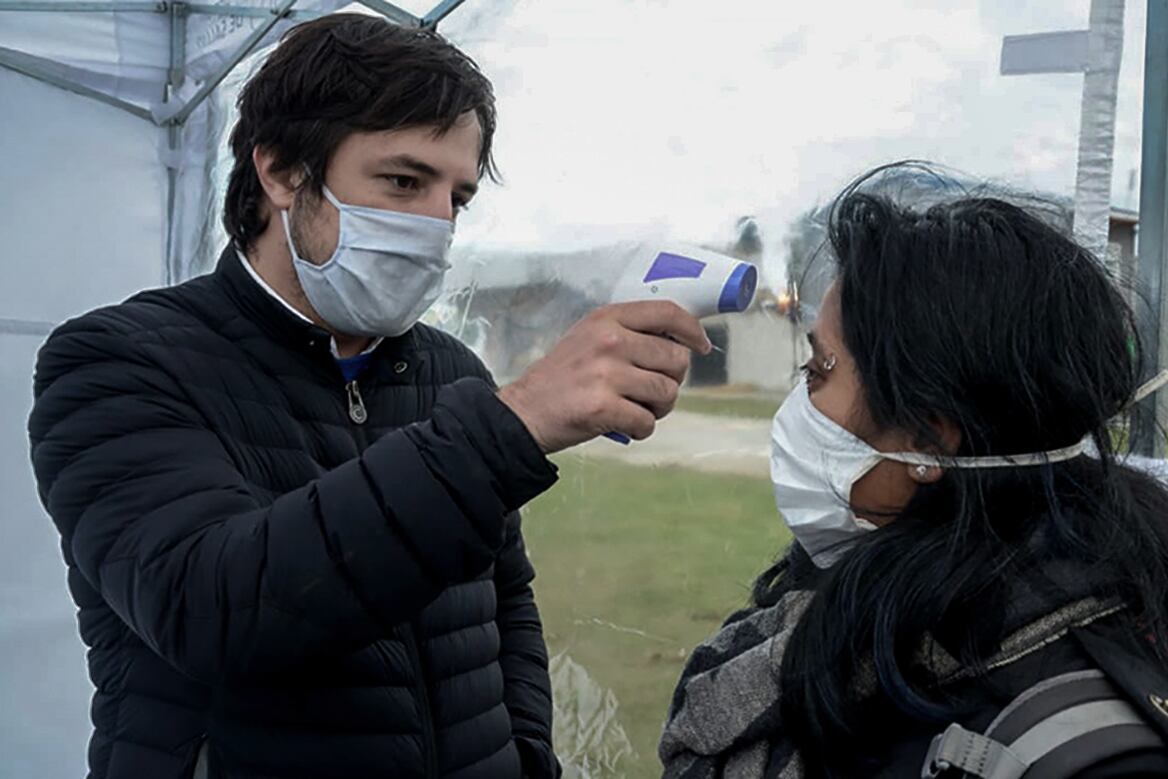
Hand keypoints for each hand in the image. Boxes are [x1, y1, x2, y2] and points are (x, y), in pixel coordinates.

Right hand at [498, 301, 710, 453]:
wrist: (524, 413)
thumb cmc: (561, 379)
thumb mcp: (589, 338)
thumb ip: (628, 334)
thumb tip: (679, 344)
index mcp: (607, 319)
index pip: (668, 312)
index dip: (692, 331)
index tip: (700, 346)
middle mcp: (609, 341)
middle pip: (676, 359)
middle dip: (671, 381)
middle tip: (650, 392)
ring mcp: (606, 374)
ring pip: (667, 392)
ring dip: (657, 408)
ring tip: (635, 409)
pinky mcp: (603, 407)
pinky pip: (648, 421)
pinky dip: (641, 429)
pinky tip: (623, 425)